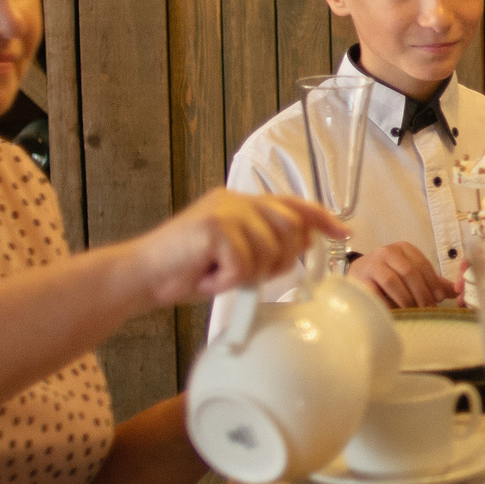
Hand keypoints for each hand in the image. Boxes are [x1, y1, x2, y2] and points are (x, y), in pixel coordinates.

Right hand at [129, 189, 342, 306]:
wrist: (141, 276)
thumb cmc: (184, 271)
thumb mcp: (234, 257)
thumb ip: (265, 247)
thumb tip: (302, 248)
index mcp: (241, 204)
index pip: (293, 204)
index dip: (321, 218)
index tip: (343, 233)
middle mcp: (236, 201)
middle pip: (291, 229)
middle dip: (279, 261)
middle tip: (246, 276)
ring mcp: (225, 210)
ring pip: (269, 252)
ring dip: (246, 276)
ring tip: (218, 276)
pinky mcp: (214, 227)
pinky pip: (243, 265)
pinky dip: (226, 282)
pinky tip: (206, 278)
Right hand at [348, 242, 457, 309]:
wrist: (357, 275)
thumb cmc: (389, 275)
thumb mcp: (410, 273)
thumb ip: (432, 281)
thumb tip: (458, 291)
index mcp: (404, 248)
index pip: (422, 263)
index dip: (433, 281)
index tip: (439, 298)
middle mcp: (387, 251)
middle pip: (409, 271)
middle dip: (421, 293)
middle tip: (428, 309)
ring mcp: (372, 264)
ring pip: (393, 281)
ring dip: (406, 299)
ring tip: (413, 312)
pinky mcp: (359, 278)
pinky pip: (376, 292)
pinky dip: (387, 303)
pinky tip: (395, 312)